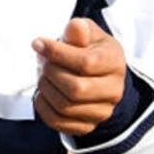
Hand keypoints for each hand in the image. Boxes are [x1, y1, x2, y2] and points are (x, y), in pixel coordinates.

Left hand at [33, 18, 126, 136]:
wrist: (98, 76)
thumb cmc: (89, 49)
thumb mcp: (87, 33)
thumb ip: (79, 30)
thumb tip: (75, 28)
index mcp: (114, 62)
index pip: (86, 63)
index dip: (57, 52)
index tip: (39, 44)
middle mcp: (113, 90)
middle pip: (76, 88)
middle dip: (51, 73)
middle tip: (43, 63)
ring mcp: (102, 111)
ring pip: (65, 106)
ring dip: (45, 89)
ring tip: (43, 76)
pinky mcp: (87, 125)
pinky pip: (58, 121)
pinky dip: (43, 106)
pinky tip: (42, 93)